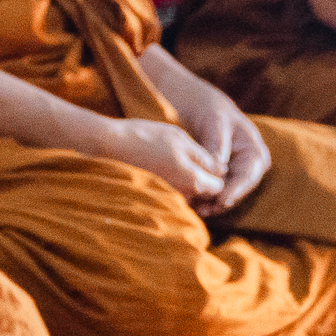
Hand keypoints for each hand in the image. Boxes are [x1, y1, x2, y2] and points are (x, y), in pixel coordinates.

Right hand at [91, 114, 229, 203]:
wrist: (112, 146)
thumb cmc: (148, 137)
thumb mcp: (182, 139)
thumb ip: (204, 157)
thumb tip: (222, 170)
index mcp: (195, 180)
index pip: (219, 186)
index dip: (217, 174)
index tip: (207, 160)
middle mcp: (184, 195)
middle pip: (204, 194)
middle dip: (204, 181)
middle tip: (190, 159)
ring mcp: (168, 198)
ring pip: (188, 194)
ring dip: (187, 182)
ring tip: (173, 161)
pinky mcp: (156, 197)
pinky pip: (173, 195)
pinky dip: (173, 185)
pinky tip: (162, 168)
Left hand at [203, 102, 271, 214]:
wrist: (205, 110)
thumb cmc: (213, 112)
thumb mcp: (215, 124)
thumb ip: (217, 144)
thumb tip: (219, 166)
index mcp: (255, 153)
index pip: (248, 177)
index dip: (236, 191)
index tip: (222, 201)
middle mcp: (250, 168)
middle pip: (237, 190)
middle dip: (220, 202)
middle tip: (203, 210)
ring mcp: (236, 174)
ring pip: (226, 194)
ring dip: (210, 203)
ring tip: (194, 208)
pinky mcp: (223, 178)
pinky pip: (215, 191)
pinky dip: (204, 197)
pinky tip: (190, 202)